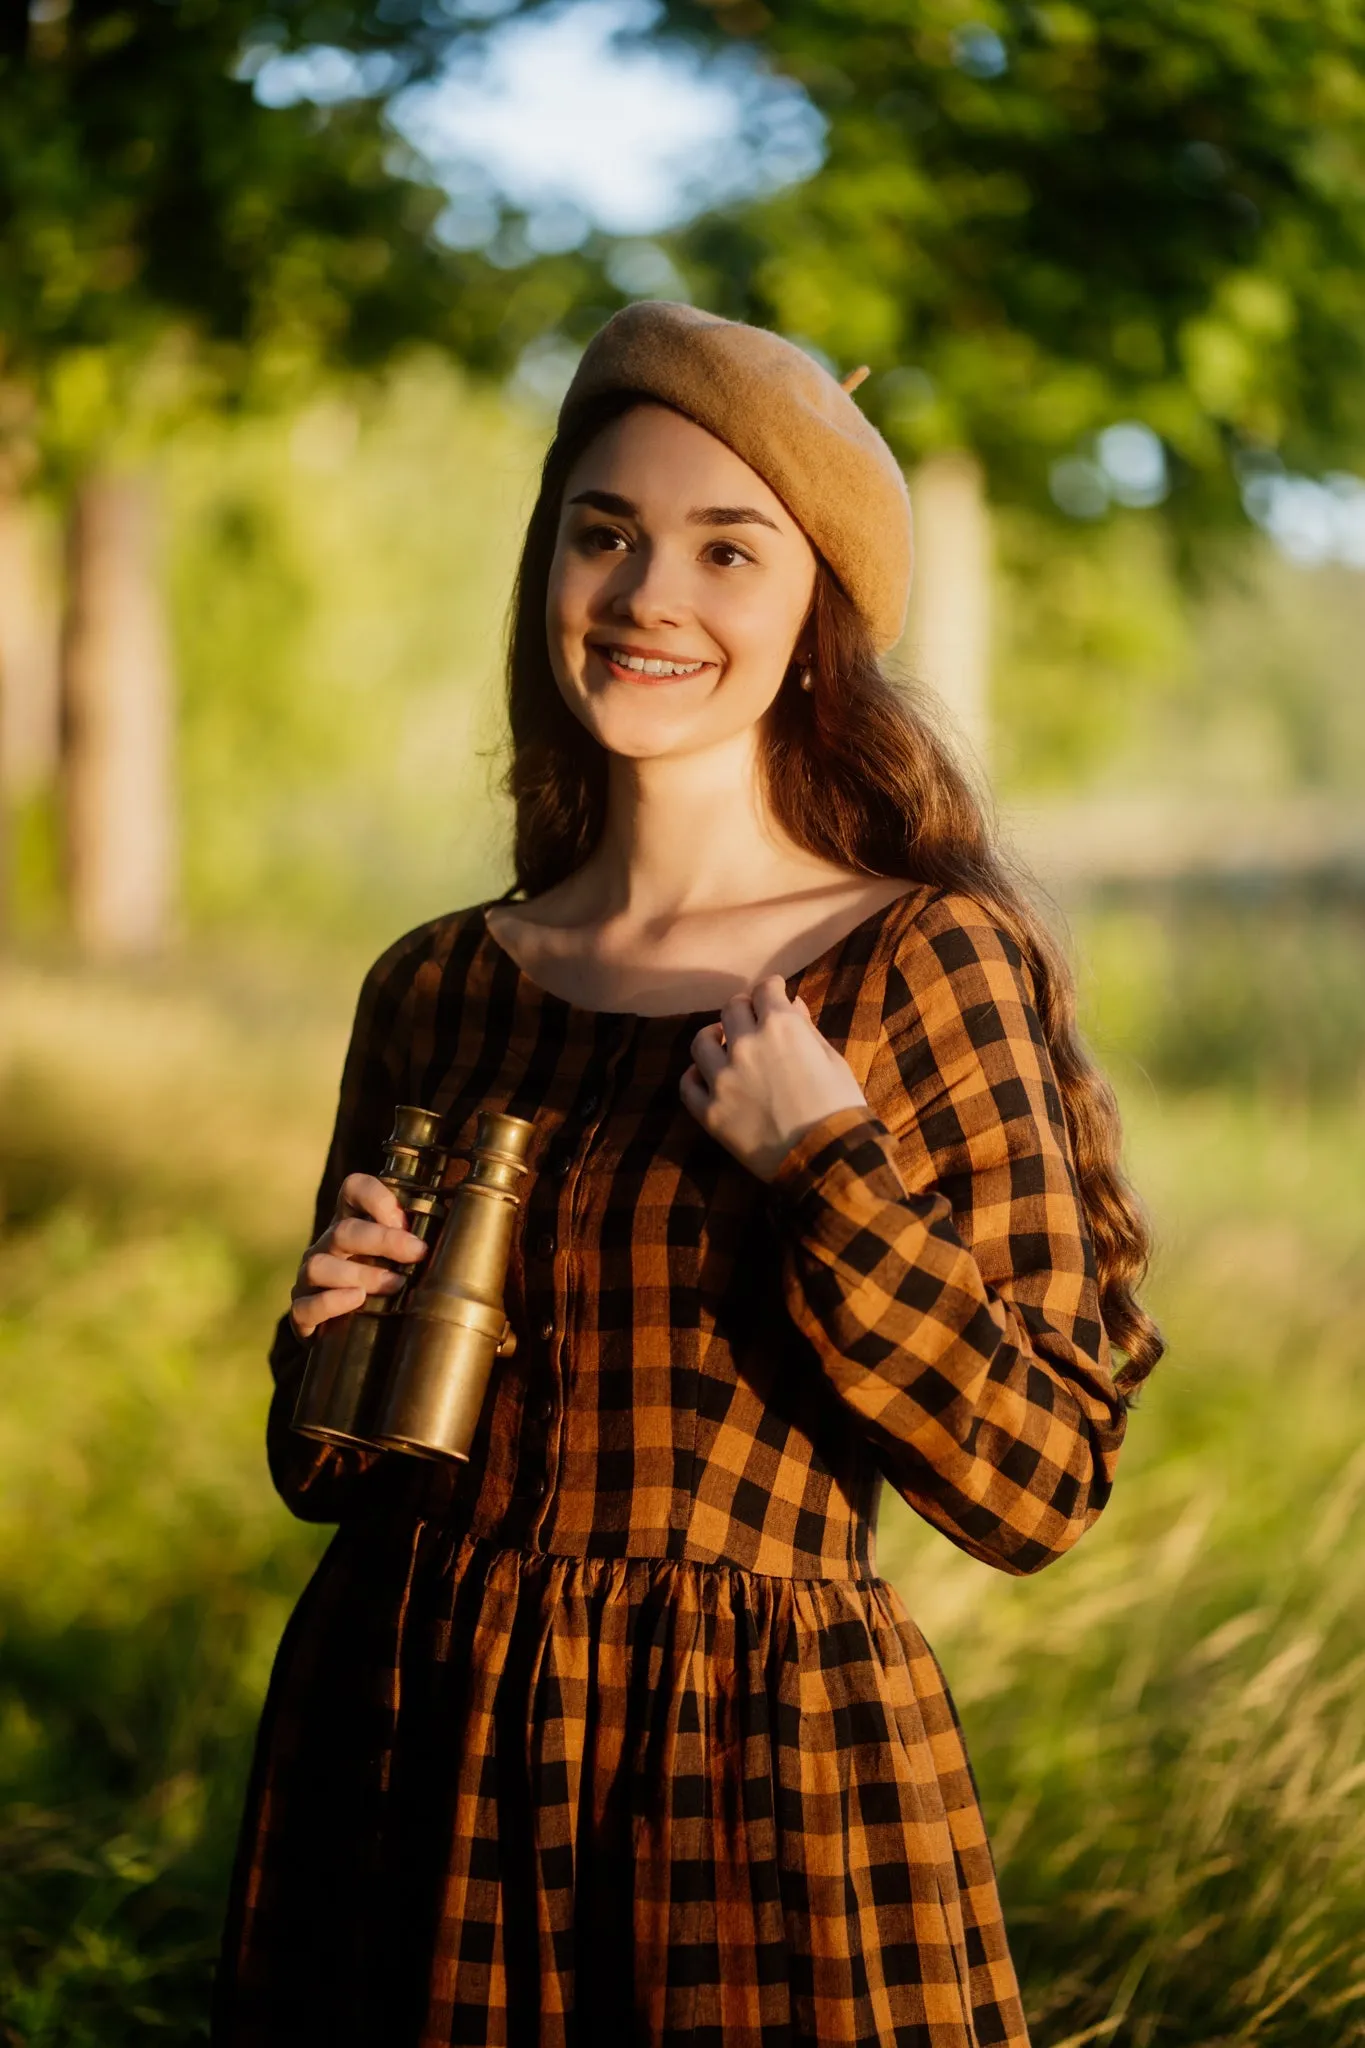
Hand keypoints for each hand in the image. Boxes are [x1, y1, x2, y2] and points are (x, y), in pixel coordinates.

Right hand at [288, 1172, 428, 1340]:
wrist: (351, 1340)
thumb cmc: (387, 1289)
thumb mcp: (404, 1262)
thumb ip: (423, 1245)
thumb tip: (467, 1239)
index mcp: (352, 1223)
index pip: (353, 1189)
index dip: (376, 1196)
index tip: (404, 1219)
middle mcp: (327, 1246)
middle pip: (344, 1229)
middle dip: (383, 1239)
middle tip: (416, 1253)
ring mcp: (310, 1279)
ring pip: (321, 1265)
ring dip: (362, 1273)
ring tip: (395, 1285)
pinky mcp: (301, 1313)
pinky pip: (306, 1305)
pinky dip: (332, 1302)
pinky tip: (357, 1301)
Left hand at [679, 976, 868, 1180]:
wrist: (828, 1159)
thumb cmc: (840, 1107)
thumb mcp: (832, 1060)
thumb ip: (805, 1029)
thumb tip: (791, 1005)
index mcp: (781, 1026)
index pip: (765, 991)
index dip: (770, 988)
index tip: (773, 991)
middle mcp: (745, 1044)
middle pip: (731, 1010)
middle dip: (743, 1009)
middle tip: (750, 1017)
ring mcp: (722, 1078)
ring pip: (701, 1042)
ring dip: (713, 1037)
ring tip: (721, 1042)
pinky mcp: (710, 1112)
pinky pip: (687, 1085)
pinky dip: (695, 1075)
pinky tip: (704, 1076)